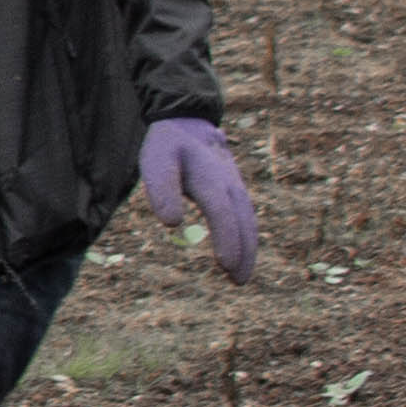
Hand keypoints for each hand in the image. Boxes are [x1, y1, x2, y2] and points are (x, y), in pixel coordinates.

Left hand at [141, 117, 255, 282]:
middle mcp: (231, 187)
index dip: (226, 239)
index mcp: (211, 179)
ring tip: (239, 280)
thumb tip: (172, 223)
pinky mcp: (236, 195)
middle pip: (243, 224)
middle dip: (242, 253)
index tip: (226, 264)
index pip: (222, 214)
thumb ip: (162, 190)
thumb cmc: (168, 147)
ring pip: (249, 224)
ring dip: (248, 251)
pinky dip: (246, 241)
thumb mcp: (156, 161)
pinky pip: (246, 221)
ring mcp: (237, 190)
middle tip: (237, 281)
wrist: (188, 125)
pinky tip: (239, 260)